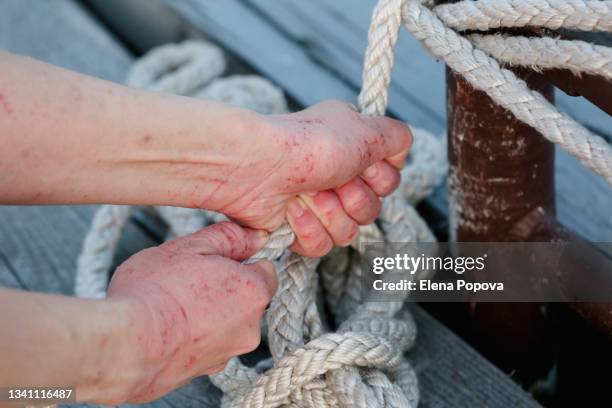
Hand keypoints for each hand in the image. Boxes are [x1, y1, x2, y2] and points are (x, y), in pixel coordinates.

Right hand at [106, 222, 276, 402]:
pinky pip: (208, 345)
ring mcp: (229, 354)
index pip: (266, 269)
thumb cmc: (155, 292)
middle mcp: (250, 327)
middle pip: (247, 298)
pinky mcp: (206, 371)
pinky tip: (169, 328)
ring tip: (175, 305)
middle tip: (190, 279)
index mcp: (253, 292)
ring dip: (210, 313)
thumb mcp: (189, 247)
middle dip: (225, 287)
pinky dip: (196, 337)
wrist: (125, 347)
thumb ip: (228, 237)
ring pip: (228, 324)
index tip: (218, 259)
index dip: (241, 261)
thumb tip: (255, 236)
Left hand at [205, 101, 411, 256]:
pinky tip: (292, 210)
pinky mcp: (298, 228)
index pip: (390, 181)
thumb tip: (401, 148)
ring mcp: (318, 204)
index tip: (363, 164)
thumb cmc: (307, 144)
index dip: (380, 178)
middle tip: (332, 179)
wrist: (258, 168)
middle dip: (354, 197)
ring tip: (309, 193)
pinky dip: (307, 228)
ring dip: (330, 213)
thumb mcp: (365, 127)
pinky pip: (322, 246)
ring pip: (350, 233)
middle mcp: (339, 177)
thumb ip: (397, 136)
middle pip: (373, 210)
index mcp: (355, 150)